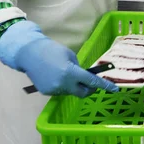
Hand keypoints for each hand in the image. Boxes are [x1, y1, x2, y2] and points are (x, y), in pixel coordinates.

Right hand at [0, 21, 118, 96]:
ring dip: (74, 85)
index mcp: (71, 73)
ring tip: (66, 72)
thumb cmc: (51, 50)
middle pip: (83, 93)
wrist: (29, 54)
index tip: (114, 89)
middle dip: (89, 89)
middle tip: (90, 82)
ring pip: (71, 92)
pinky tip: (56, 76)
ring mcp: (54, 90)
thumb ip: (78, 68)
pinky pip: (61, 91)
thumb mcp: (70, 55)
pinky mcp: (46, 92)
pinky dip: (63, 85)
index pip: (92, 82)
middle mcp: (63, 84)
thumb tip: (84, 77)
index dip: (104, 86)